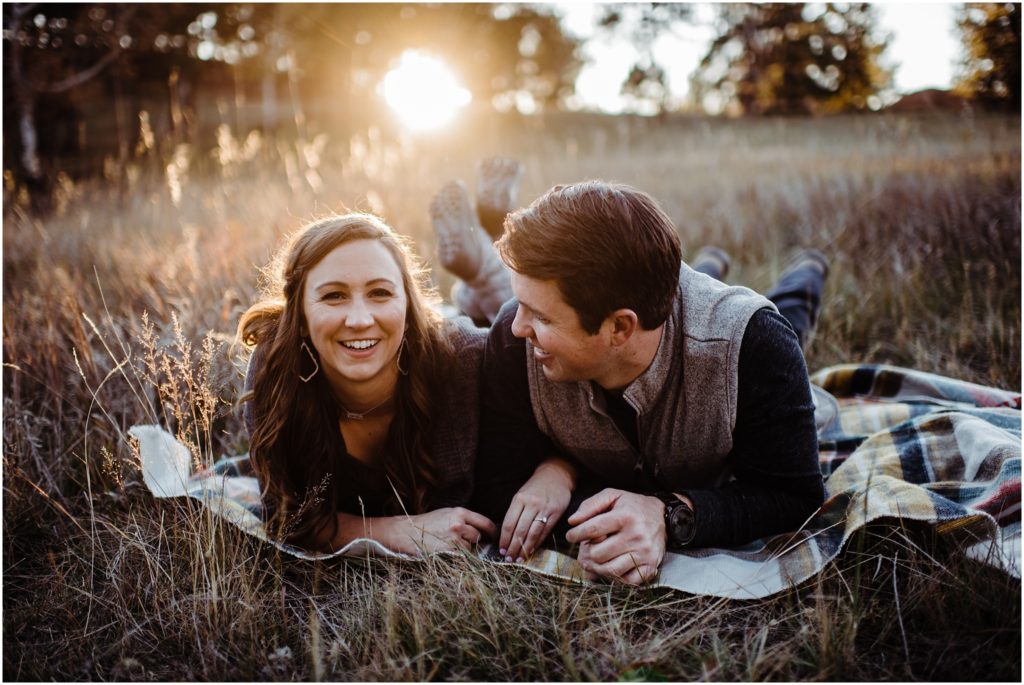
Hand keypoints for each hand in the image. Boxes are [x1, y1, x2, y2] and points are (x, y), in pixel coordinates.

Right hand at [379, 507, 497, 555]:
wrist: (407, 531)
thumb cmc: (428, 522)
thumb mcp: (447, 513)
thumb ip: (464, 519)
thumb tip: (481, 529)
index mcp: (460, 512)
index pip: (485, 522)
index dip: (492, 531)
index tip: (495, 536)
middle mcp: (458, 524)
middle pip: (477, 537)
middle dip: (472, 540)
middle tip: (458, 540)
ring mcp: (453, 539)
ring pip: (469, 549)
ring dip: (463, 550)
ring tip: (447, 544)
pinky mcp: (448, 552)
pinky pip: (460, 558)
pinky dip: (456, 557)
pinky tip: (445, 551)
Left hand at [500, 457, 574, 561]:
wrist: (556, 475)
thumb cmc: (535, 487)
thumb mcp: (521, 495)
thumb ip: (515, 513)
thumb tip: (507, 536)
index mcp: (519, 499)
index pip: (509, 524)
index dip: (505, 540)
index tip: (502, 550)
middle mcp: (532, 504)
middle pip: (520, 531)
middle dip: (513, 548)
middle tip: (509, 559)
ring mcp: (544, 509)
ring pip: (532, 534)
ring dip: (525, 549)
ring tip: (519, 559)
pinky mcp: (556, 513)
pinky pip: (545, 532)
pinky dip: (537, 543)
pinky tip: (531, 551)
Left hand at [565, 488, 665, 585]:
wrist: (663, 517)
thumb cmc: (633, 506)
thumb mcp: (612, 496)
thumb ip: (590, 505)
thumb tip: (572, 521)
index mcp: (625, 516)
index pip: (592, 530)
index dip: (576, 534)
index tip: (571, 536)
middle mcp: (636, 535)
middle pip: (598, 554)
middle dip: (587, 551)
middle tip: (587, 547)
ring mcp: (644, 553)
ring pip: (610, 570)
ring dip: (598, 566)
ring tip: (595, 558)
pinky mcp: (650, 566)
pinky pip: (627, 582)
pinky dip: (615, 578)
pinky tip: (611, 565)